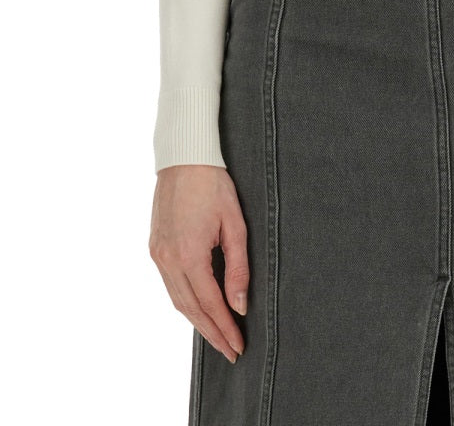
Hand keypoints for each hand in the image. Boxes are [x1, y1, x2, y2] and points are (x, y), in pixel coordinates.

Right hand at [149, 164, 249, 362]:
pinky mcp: (155, 248)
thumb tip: (240, 306)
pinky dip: (185, 302)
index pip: (210, 304)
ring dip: (197, 321)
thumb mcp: (235, 224)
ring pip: (177, 300)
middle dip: (212, 333)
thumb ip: (238, 268)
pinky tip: (199, 309)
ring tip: (217, 336)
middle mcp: (168, 260)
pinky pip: (170, 285)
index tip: (238, 346)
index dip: (225, 328)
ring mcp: (158, 255)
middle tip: (230, 352)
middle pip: (191, 309)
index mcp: (189, 255)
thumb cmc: (214, 186)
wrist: (184, 159)